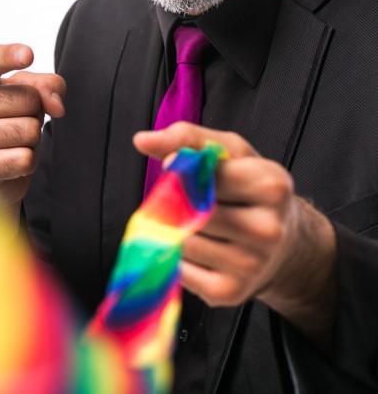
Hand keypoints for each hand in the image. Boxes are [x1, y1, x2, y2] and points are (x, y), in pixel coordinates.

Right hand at [0, 44, 65, 212]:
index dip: (10, 57)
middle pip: (27, 98)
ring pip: (28, 130)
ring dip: (31, 138)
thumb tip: (56, 106)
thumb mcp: (23, 90)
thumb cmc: (3, 119)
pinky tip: (9, 160)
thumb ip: (44, 84)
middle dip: (33, 111)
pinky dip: (27, 161)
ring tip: (11, 140)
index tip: (28, 55)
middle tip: (13, 119)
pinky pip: (25, 158)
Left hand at [134, 122, 335, 349]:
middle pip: (187, 210)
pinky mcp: (230, 292)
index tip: (178, 167)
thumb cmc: (251, 191)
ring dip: (175, 231)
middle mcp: (267, 229)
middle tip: (190, 201)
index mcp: (271, 186)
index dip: (180, 171)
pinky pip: (178, 269)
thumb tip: (143, 140)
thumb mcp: (231, 152)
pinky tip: (201, 250)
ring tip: (200, 226)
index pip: (200, 174)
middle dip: (176, 202)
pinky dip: (178, 258)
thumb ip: (187, 138)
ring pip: (179, 240)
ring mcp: (251, 264)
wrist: (288, 245)